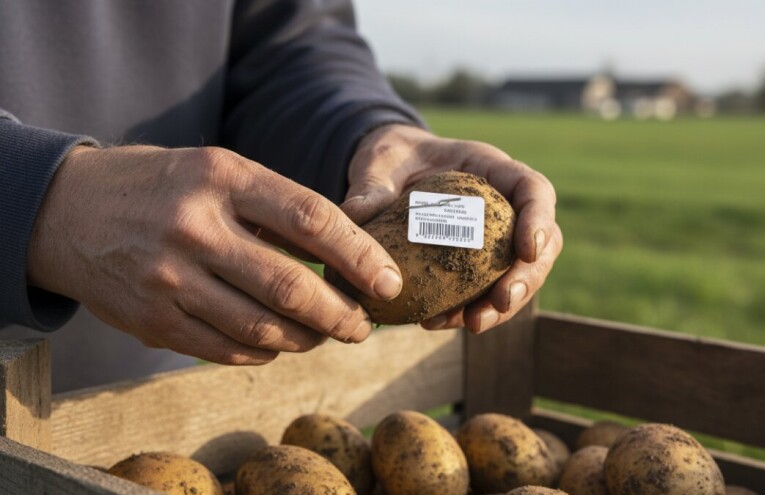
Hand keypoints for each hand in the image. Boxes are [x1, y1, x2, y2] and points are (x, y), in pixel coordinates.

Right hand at [27, 145, 402, 363]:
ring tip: (327, 335)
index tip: (388, 281)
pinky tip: (279, 345)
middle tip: (364, 324)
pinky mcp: (151, 321)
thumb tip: (345, 256)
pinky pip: (225, 351)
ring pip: (261, 329)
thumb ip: (276, 207)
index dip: (359, 255)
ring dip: (307, 339)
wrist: (66, 210)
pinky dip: (263, 354)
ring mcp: (168, 279)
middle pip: (290, 286)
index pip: (311, 219)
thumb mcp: (218, 171)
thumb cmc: (161, 187)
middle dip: (341, 314)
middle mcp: (194, 227)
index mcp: (222, 178)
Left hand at [342, 125, 562, 332]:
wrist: (388, 172)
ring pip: (519, 276)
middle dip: (527, 278)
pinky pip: (485, 293)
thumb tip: (354, 215)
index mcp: (492, 169)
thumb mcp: (380, 162)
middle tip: (501, 302)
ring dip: (502, 306)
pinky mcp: (477, 266)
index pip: (534, 190)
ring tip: (472, 324)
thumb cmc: (393, 158)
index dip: (539, 220)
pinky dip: (468, 310)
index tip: (527, 250)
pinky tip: (436, 322)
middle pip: (542, 243)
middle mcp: (504, 205)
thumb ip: (372, 185)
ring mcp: (496, 238)